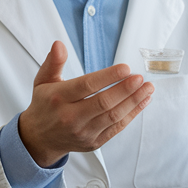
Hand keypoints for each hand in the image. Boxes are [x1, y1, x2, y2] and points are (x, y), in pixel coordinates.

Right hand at [18, 41, 154, 166]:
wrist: (39, 139)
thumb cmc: (45, 105)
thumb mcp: (43, 81)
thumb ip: (53, 62)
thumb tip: (59, 44)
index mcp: (58, 98)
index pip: (86, 86)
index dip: (108, 77)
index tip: (125, 68)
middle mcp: (70, 117)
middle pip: (103, 103)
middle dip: (125, 90)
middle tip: (140, 78)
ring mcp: (83, 132)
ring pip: (113, 116)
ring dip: (134, 101)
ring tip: (147, 88)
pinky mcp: (94, 142)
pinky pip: (116, 128)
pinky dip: (132, 114)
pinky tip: (143, 101)